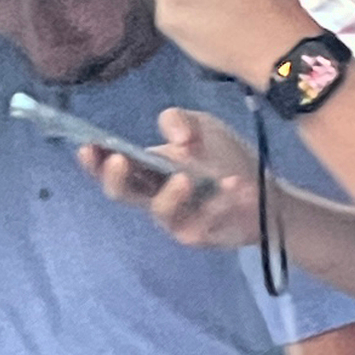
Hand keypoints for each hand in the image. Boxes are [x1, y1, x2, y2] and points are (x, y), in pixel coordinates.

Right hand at [83, 107, 264, 248]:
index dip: (94, 161)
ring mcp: (175, 219)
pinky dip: (219, 202)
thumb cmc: (225, 157)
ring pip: (160, 210)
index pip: (111, 166)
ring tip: (189, 177)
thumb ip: (181, 119)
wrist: (267, 192)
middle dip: (115, 178)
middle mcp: (154, 196)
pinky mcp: (200, 235)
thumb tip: (175, 136)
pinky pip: (201, 221)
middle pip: (121, 193)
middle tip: (120, 160)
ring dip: (173, 192)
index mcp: (147, 169)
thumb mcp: (204, 127)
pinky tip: (237, 186)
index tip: (87, 146)